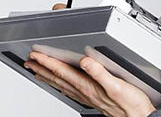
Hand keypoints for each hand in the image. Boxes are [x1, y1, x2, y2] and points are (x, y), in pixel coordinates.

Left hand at [25, 51, 155, 116]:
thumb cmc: (131, 104)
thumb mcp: (117, 85)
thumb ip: (100, 72)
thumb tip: (85, 60)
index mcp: (88, 86)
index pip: (62, 71)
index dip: (47, 62)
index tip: (36, 55)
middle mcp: (84, 92)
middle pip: (57, 78)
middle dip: (42, 68)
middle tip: (29, 62)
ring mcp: (87, 96)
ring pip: (61, 84)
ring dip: (48, 76)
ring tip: (37, 71)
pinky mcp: (92, 99)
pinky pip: (70, 91)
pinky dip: (60, 85)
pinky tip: (59, 84)